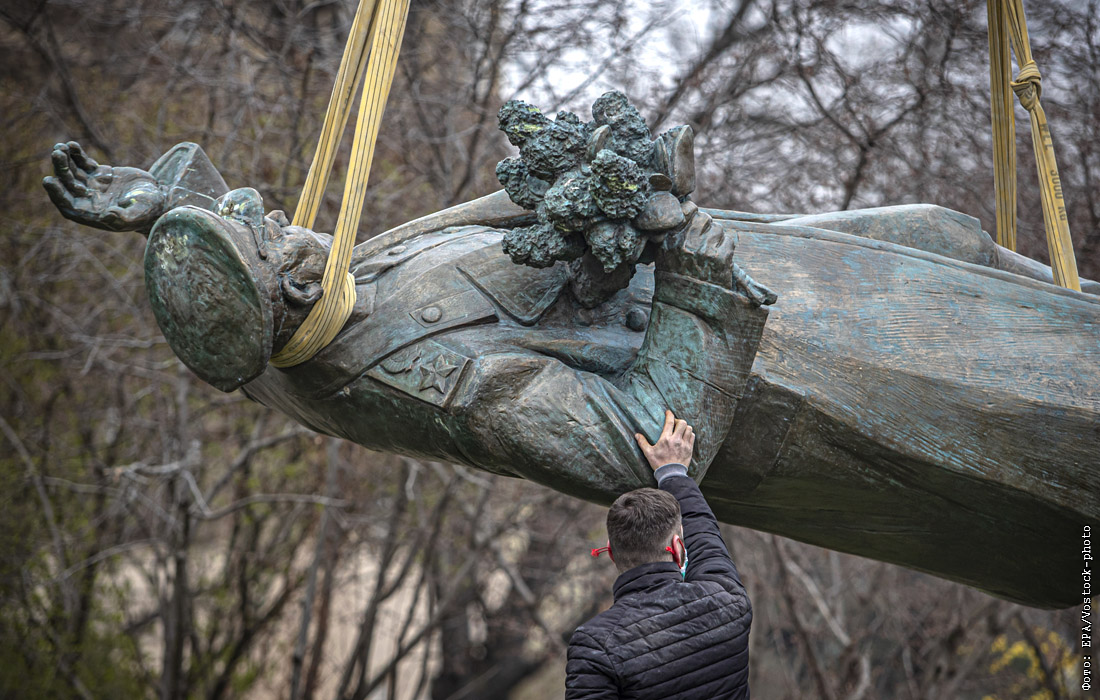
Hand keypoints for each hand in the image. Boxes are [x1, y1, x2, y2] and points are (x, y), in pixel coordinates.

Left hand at [43, 142, 165, 231]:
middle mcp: (89, 201)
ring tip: (61, 147)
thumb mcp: (139, 214)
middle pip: (67, 185)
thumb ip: (124, 217)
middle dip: (61, 170)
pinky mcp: (100, 174)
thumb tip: (107, 215)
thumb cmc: (150, 210)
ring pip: (72, 173)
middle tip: (57, 154)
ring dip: (65, 160)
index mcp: (93, 214)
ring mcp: (93, 186)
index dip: (57, 194)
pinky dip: (77, 155)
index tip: (49, 180)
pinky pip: (83, 164)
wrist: (160, 199)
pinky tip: (72, 145)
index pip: (68, 205)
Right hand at [634, 410, 694, 471]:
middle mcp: (676, 440)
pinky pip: (692, 437)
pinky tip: (685, 436)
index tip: (668, 412)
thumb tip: (636, 435)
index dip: (669, 414)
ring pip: (689, 429)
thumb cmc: (659, 463)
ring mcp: (684, 444)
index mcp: (666, 439)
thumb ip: (642, 443)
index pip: (670, 422)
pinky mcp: (689, 449)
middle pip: (682, 423)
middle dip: (679, 421)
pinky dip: (689, 434)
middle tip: (675, 423)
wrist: (671, 474)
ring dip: (685, 427)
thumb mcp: (648, 453)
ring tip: (680, 430)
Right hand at [656, 204, 735, 287]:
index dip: (694, 213)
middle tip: (704, 241)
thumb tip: (688, 210)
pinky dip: (726, 249)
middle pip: (705, 218)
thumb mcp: (664, 255)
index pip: (688, 209)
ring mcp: (703, 251)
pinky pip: (729, 241)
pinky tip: (718, 261)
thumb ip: (672, 233)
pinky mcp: (720, 259)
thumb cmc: (675, 279)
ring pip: (718, 229)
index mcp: (670, 239)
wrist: (686, 306)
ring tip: (710, 253)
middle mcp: (685, 243)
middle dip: (706, 227)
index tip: (695, 220)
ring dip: (717, 239)